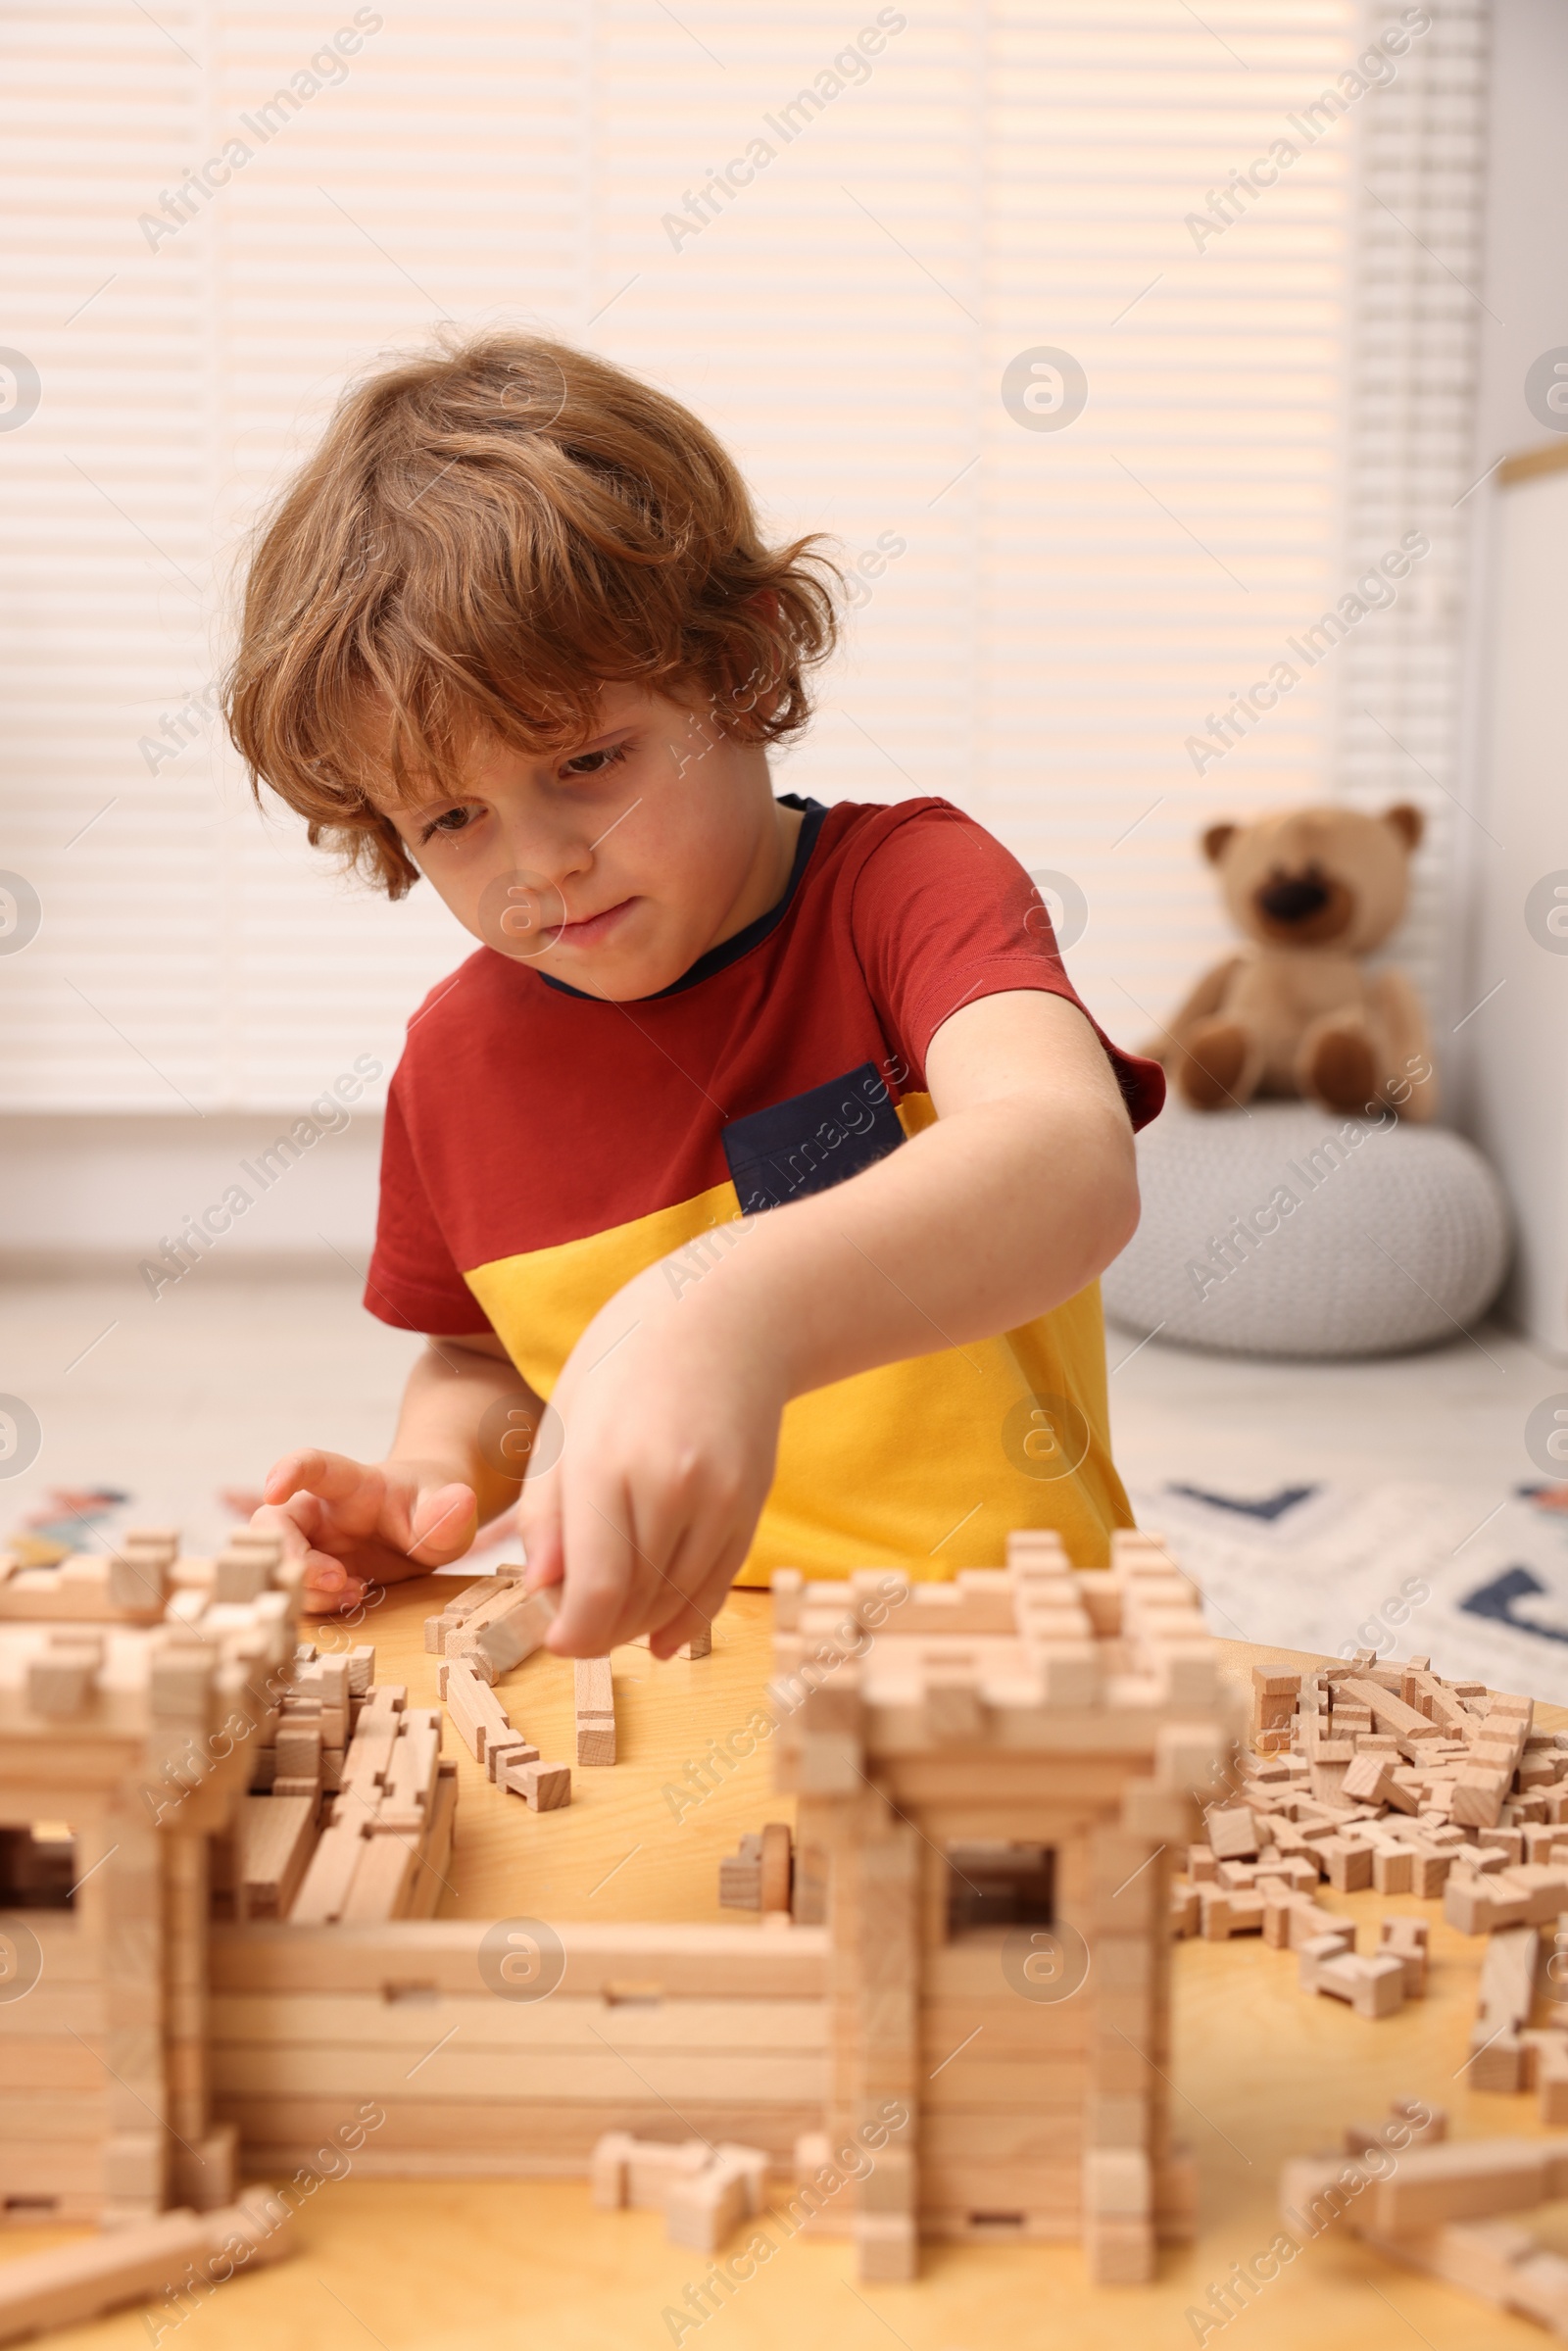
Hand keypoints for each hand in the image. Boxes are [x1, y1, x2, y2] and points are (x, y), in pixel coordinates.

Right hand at [254, 1448, 477, 1616]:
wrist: (434, 1522)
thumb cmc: (436, 1504)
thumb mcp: (451, 1507)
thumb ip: (448, 1510)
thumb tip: (459, 1503)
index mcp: (351, 1484)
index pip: (313, 1466)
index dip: (288, 1473)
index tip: (273, 1489)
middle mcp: (322, 1511)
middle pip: (276, 1523)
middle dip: (291, 1556)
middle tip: (337, 1579)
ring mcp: (314, 1543)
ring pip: (280, 1563)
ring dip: (307, 1588)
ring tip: (356, 1594)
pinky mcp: (315, 1573)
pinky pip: (297, 1590)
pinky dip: (315, 1604)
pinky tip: (352, 1601)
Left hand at [520, 1261, 783, 1657]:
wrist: (725, 1313)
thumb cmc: (626, 1359)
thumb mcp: (563, 1424)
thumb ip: (548, 1512)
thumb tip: (542, 1590)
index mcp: (608, 1464)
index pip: (597, 1590)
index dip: (574, 1634)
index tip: (556, 1641)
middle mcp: (672, 1487)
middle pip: (637, 1605)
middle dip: (600, 1631)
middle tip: (572, 1625)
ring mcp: (721, 1499)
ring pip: (678, 1601)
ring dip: (640, 1625)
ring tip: (610, 1615)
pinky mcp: (751, 1505)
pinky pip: (717, 1583)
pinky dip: (687, 1616)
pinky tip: (661, 1634)